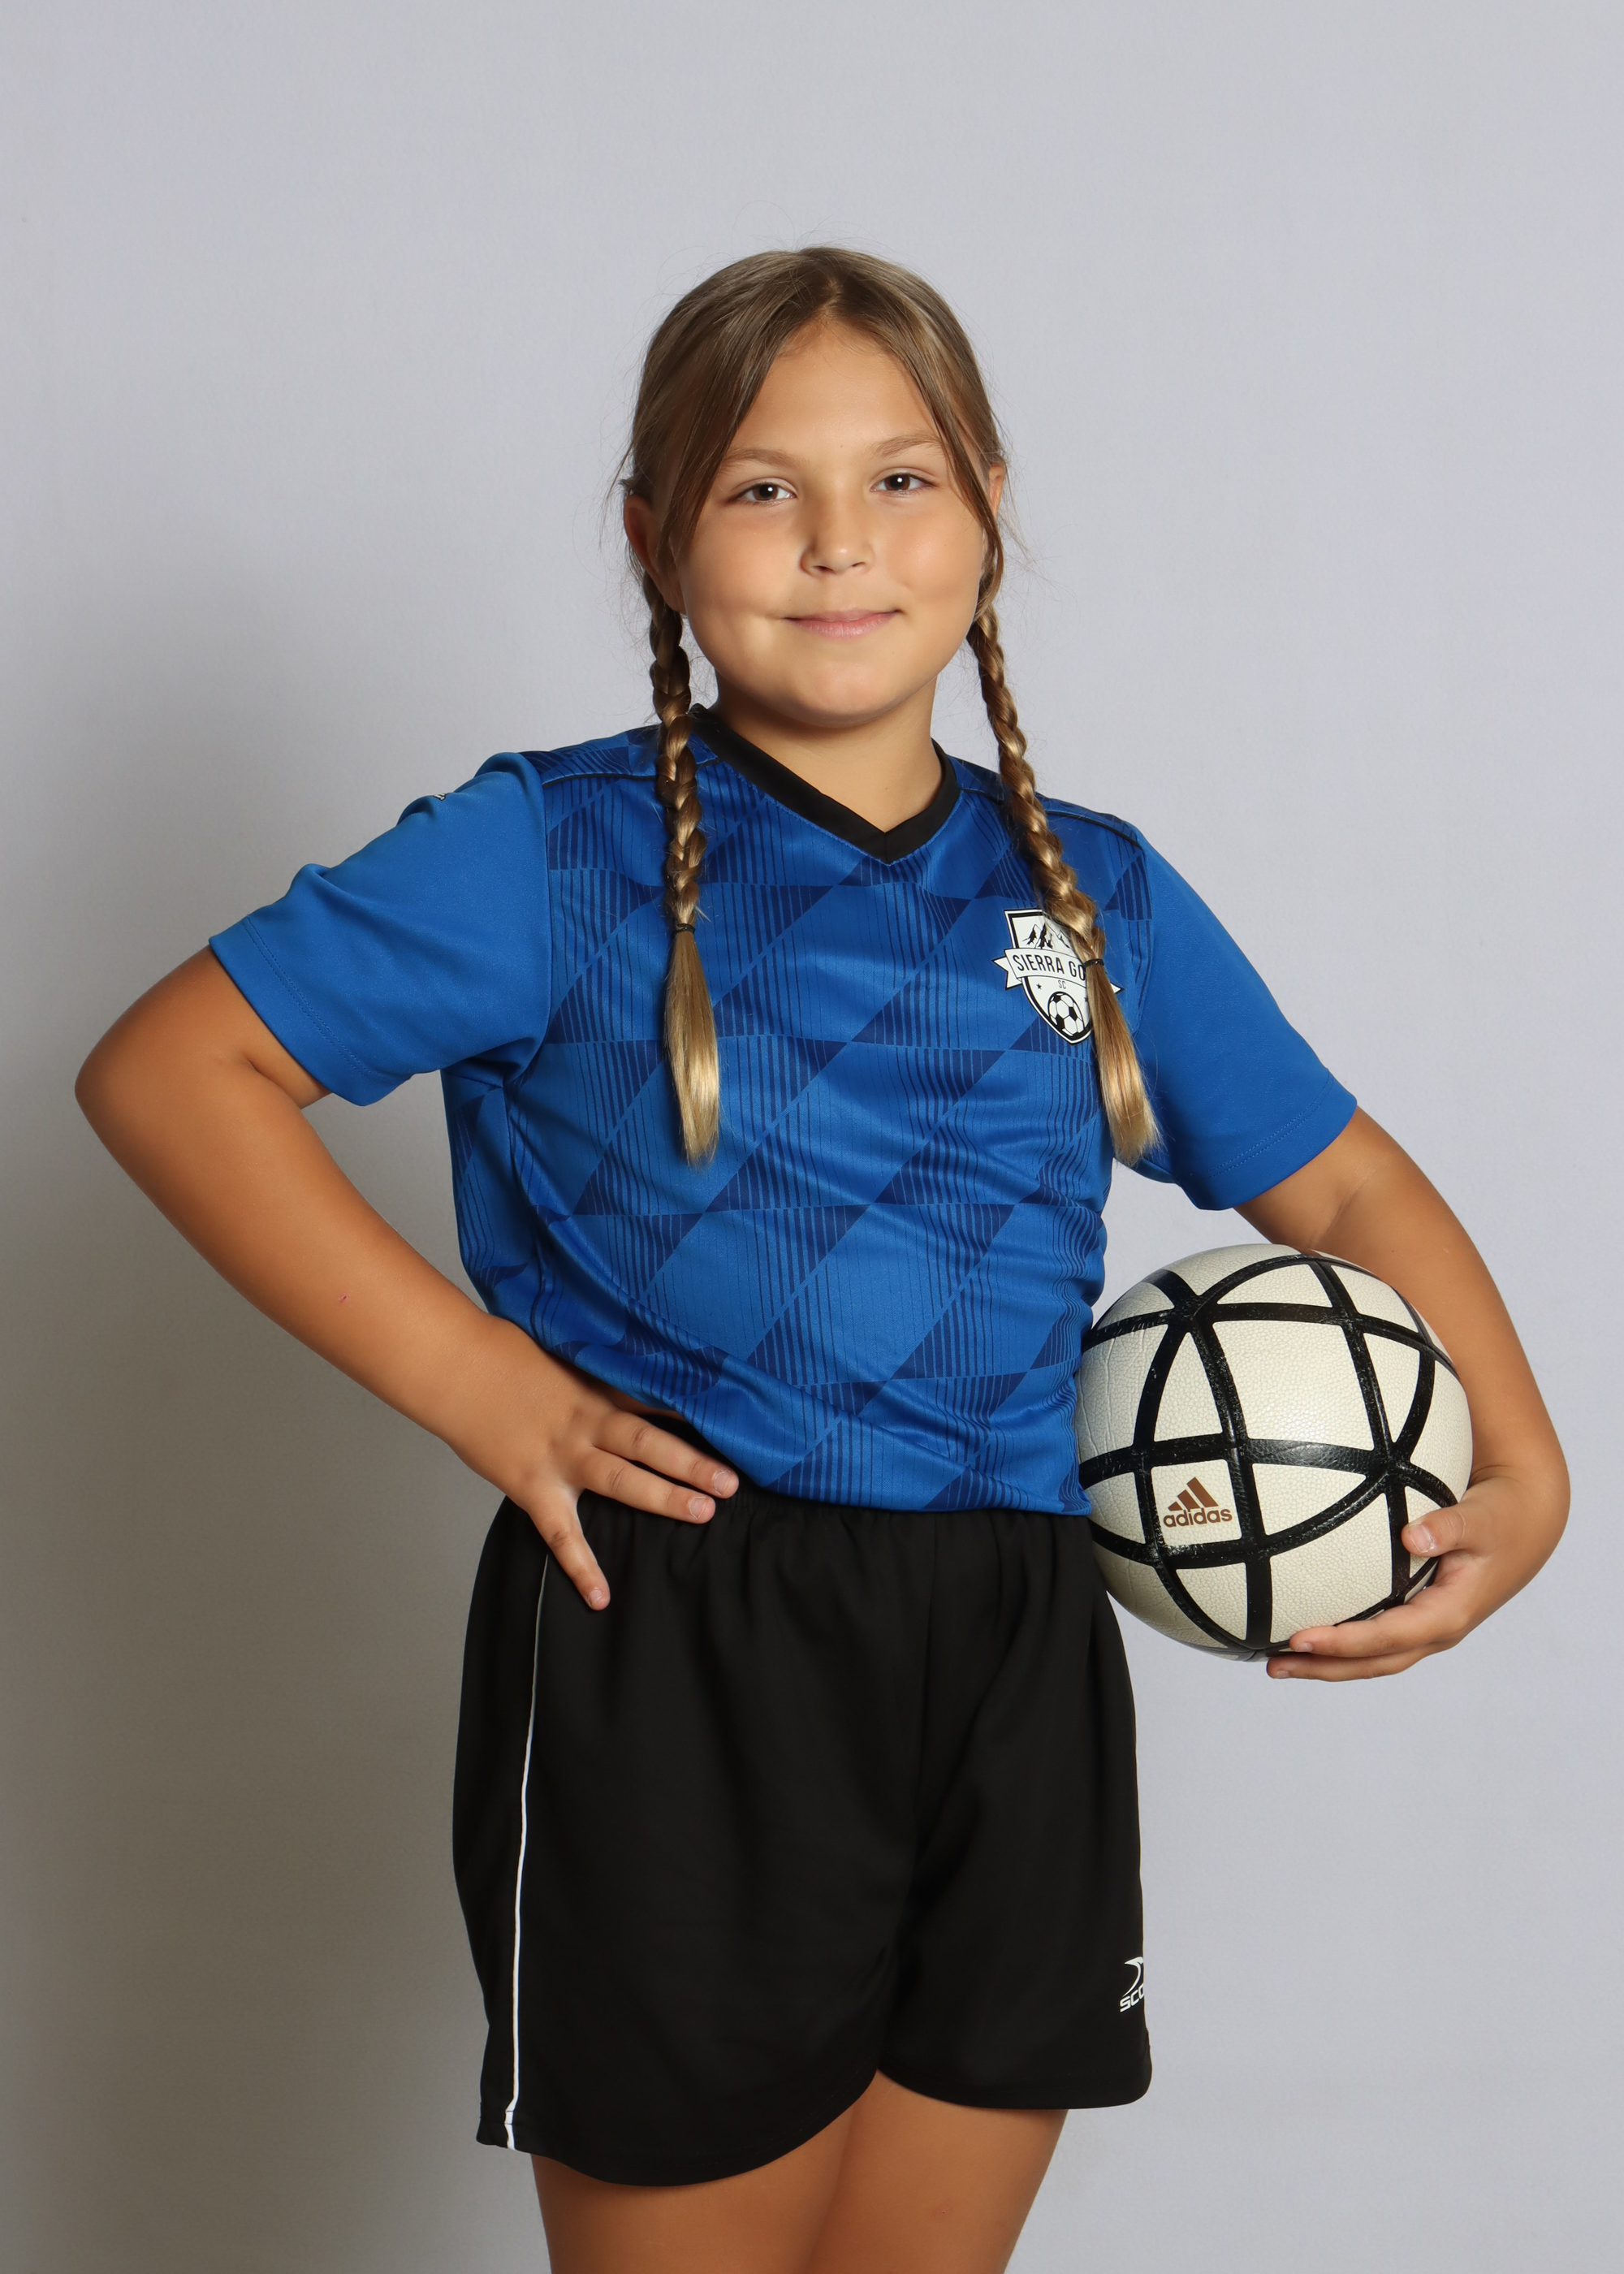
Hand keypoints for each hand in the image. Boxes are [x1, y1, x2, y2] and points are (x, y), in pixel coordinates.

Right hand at [443, 1318, 737, 1609]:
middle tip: (733, 1481)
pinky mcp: (532, 1486)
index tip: (736, 1423)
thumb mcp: (564, 1353)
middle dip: (693, 1462)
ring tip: (703, 1513)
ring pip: (621, 1479)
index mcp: (597, 1389)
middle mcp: (586, 1422)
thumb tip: (640, 1368)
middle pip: (649, 1443)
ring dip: (663, 1496)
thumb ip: (602, 1372)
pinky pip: (561, 1534)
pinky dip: (581, 1567)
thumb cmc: (506, 1356)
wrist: (456, 1368)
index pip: (656, 1401)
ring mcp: (560, 1456)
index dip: (697, 1414)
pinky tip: (602, 1598)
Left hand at [1265, 1470, 1563, 1680]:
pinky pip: (1375, 1638)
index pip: (1387, 1638)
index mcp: (1448, 1614)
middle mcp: (1436, 1630)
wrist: (1524, 1526)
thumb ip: (1449, 1527)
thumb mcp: (1481, 1518)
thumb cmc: (1499, 1517)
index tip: (1300, 1639)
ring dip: (1326, 1663)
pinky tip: (1304, 1631)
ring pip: (1372, 1657)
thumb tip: (1412, 1536)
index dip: (1344, 1643)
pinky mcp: (1418, 1616)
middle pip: (1373, 1662)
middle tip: (1273, 1664)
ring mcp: (1427, 1628)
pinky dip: (1340, 1642)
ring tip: (1275, 1661)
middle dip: (1324, 1668)